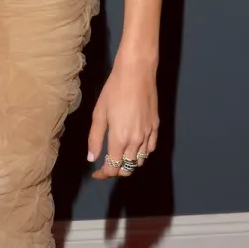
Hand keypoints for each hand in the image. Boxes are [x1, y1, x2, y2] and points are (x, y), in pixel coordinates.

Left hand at [87, 57, 158, 179]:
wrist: (137, 73)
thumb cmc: (114, 90)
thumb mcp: (99, 114)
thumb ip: (95, 138)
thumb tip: (92, 158)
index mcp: (120, 138)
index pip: (113, 167)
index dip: (103, 174)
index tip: (96, 173)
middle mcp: (136, 140)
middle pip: (127, 168)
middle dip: (116, 171)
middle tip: (106, 165)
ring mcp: (148, 134)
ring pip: (140, 161)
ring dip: (128, 164)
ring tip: (119, 157)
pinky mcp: (156, 127)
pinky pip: (150, 149)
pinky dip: (141, 154)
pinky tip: (133, 148)